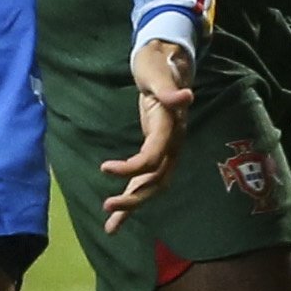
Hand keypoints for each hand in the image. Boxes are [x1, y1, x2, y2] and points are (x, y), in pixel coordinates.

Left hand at [101, 38, 196, 224]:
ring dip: (132, 205)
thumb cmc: (157, 65)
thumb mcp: (158, 71)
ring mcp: (167, 150)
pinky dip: (132, 197)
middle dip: (133, 197)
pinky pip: (145, 179)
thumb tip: (185, 96)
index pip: (153, 156)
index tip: (105, 169)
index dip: (132, 167)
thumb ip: (168, 88)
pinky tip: (116, 216)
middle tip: (107, 208)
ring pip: (152, 185)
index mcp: (171, 127)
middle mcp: (173, 144)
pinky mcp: (157, 151)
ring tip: (110, 226)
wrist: (166, 64)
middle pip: (156, 179)